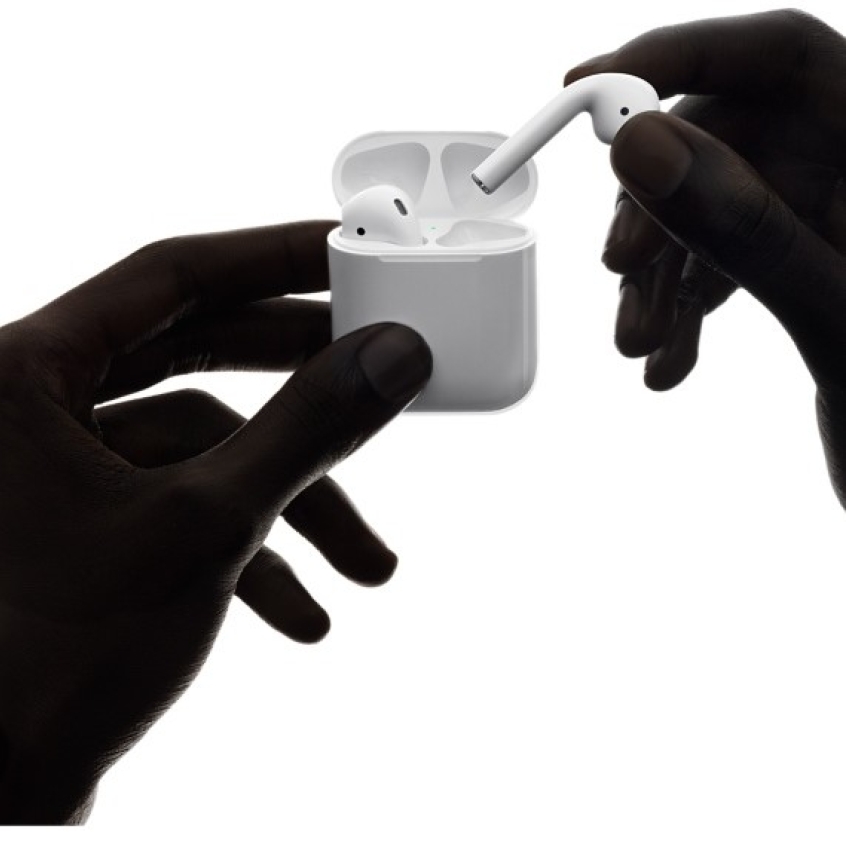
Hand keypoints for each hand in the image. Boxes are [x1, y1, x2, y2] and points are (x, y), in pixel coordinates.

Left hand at [0, 221, 431, 823]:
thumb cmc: (48, 668)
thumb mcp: (204, 526)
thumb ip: (307, 429)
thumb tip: (390, 358)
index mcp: (21, 375)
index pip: (169, 277)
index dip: (270, 258)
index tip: (345, 252)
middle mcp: (32, 409)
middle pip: (195, 353)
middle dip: (296, 377)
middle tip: (374, 368)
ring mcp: (62, 470)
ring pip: (205, 448)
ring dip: (292, 502)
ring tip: (365, 563)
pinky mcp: (90, 522)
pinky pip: (187, 504)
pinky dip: (253, 549)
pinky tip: (303, 610)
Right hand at [565, 10, 845, 505]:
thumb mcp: (837, 316)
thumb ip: (748, 230)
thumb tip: (645, 148)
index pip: (781, 56)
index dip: (681, 56)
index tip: (592, 88)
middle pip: (724, 140)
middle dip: (656, 211)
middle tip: (620, 266)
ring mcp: (824, 214)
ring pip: (707, 208)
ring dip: (658, 277)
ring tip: (639, 342)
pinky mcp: (798, 258)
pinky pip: (719, 259)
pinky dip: (682, 306)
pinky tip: (670, 356)